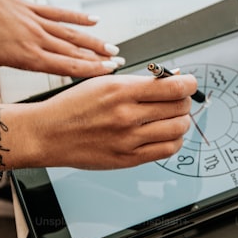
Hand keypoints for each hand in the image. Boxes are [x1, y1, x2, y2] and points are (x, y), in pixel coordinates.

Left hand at [0, 0, 122, 98]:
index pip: (64, 66)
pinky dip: (78, 17)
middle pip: (74, 51)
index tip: (108, 75)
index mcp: (24, 54)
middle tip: (120, 65)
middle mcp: (35, 37)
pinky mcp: (31, 7)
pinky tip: (93, 20)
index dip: (88, 71)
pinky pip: (59, 14)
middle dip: (99, 59)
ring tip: (113, 48)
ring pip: (71, 34)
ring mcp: (35, 21)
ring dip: (94, 42)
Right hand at [0, 73, 197, 170]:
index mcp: (121, 90)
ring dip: (181, 121)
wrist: (47, 134)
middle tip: (178, 100)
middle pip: (179, 107)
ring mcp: (128, 139)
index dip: (189, 83)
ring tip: (172, 117)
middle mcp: (127, 115)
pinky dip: (174, 140)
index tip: (190, 83)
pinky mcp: (128, 159)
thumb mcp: (103, 83)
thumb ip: (139, 82)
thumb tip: (174, 78)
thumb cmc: (73, 107)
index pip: (173, 86)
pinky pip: (167, 150)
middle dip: (184, 101)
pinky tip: (165, 134)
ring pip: (178, 129)